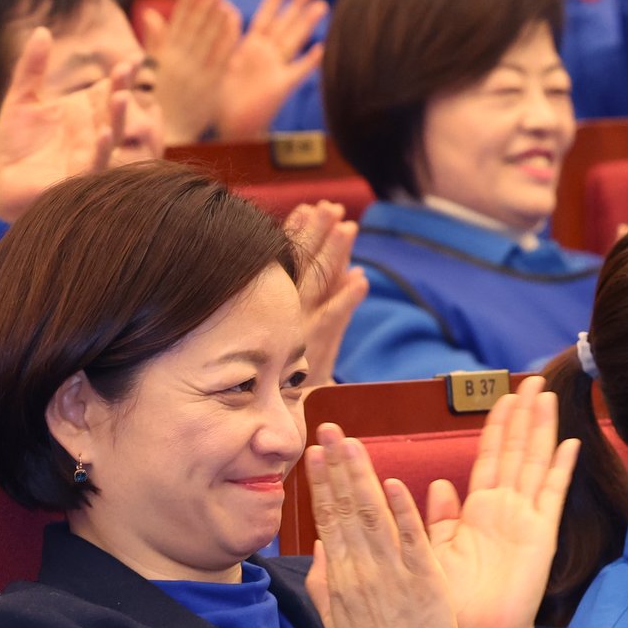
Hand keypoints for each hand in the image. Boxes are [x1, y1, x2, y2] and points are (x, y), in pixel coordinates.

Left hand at [0, 27, 132, 223]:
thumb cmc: (14, 144)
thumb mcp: (21, 99)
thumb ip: (31, 67)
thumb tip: (42, 30)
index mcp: (82, 113)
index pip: (108, 89)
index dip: (122, 75)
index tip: (134, 57)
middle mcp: (91, 134)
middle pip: (113, 109)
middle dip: (121, 89)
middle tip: (125, 69)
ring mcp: (87, 157)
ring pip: (112, 136)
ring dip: (119, 118)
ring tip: (122, 97)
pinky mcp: (76, 179)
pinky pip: (95, 164)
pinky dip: (102, 150)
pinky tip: (105, 133)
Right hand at [141, 0, 239, 144]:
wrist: (169, 133)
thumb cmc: (158, 103)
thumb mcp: (150, 71)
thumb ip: (154, 42)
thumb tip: (150, 14)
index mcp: (165, 59)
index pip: (176, 25)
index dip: (185, 5)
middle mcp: (181, 64)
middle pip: (195, 30)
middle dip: (204, 8)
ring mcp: (197, 75)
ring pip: (209, 41)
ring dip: (217, 19)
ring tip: (225, 1)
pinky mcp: (211, 87)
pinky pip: (222, 58)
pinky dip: (228, 40)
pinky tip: (235, 24)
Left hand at [216, 0, 326, 140]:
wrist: (226, 125)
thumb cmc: (218, 95)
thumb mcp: (218, 60)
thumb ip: (226, 36)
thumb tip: (227, 8)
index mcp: (249, 46)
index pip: (265, 16)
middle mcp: (266, 55)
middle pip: (284, 24)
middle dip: (296, 5)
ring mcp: (276, 70)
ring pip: (294, 41)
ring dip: (307, 24)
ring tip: (321, 5)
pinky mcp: (281, 87)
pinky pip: (298, 72)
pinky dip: (310, 61)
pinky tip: (321, 48)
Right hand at [285, 202, 367, 386]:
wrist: (266, 420)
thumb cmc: (277, 379)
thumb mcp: (288, 338)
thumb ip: (328, 306)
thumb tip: (359, 273)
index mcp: (270, 309)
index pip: (288, 264)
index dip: (300, 234)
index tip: (308, 208)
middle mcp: (282, 318)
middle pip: (304, 269)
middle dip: (317, 236)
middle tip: (330, 208)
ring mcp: (297, 335)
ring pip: (317, 289)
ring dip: (332, 257)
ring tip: (347, 228)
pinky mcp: (314, 357)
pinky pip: (332, 324)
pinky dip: (346, 302)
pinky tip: (360, 281)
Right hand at [304, 424, 460, 627]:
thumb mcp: (334, 619)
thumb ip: (323, 581)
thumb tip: (319, 545)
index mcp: (341, 575)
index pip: (327, 519)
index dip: (320, 483)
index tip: (313, 452)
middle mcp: (361, 568)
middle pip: (345, 508)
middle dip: (335, 466)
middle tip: (328, 430)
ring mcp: (391, 572)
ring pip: (372, 515)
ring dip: (361, 477)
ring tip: (351, 444)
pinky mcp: (422, 579)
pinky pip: (410, 540)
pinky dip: (401, 512)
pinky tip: (393, 483)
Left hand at [425, 377, 578, 627]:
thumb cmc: (453, 600)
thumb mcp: (436, 549)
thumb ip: (439, 517)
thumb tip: (439, 484)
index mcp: (479, 511)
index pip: (490, 457)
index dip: (497, 426)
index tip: (502, 396)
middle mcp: (505, 509)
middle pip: (517, 451)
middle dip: (524, 416)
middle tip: (532, 380)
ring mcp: (526, 519)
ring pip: (535, 463)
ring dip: (541, 430)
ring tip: (547, 397)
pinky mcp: (541, 535)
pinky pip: (552, 495)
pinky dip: (562, 469)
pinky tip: (571, 443)